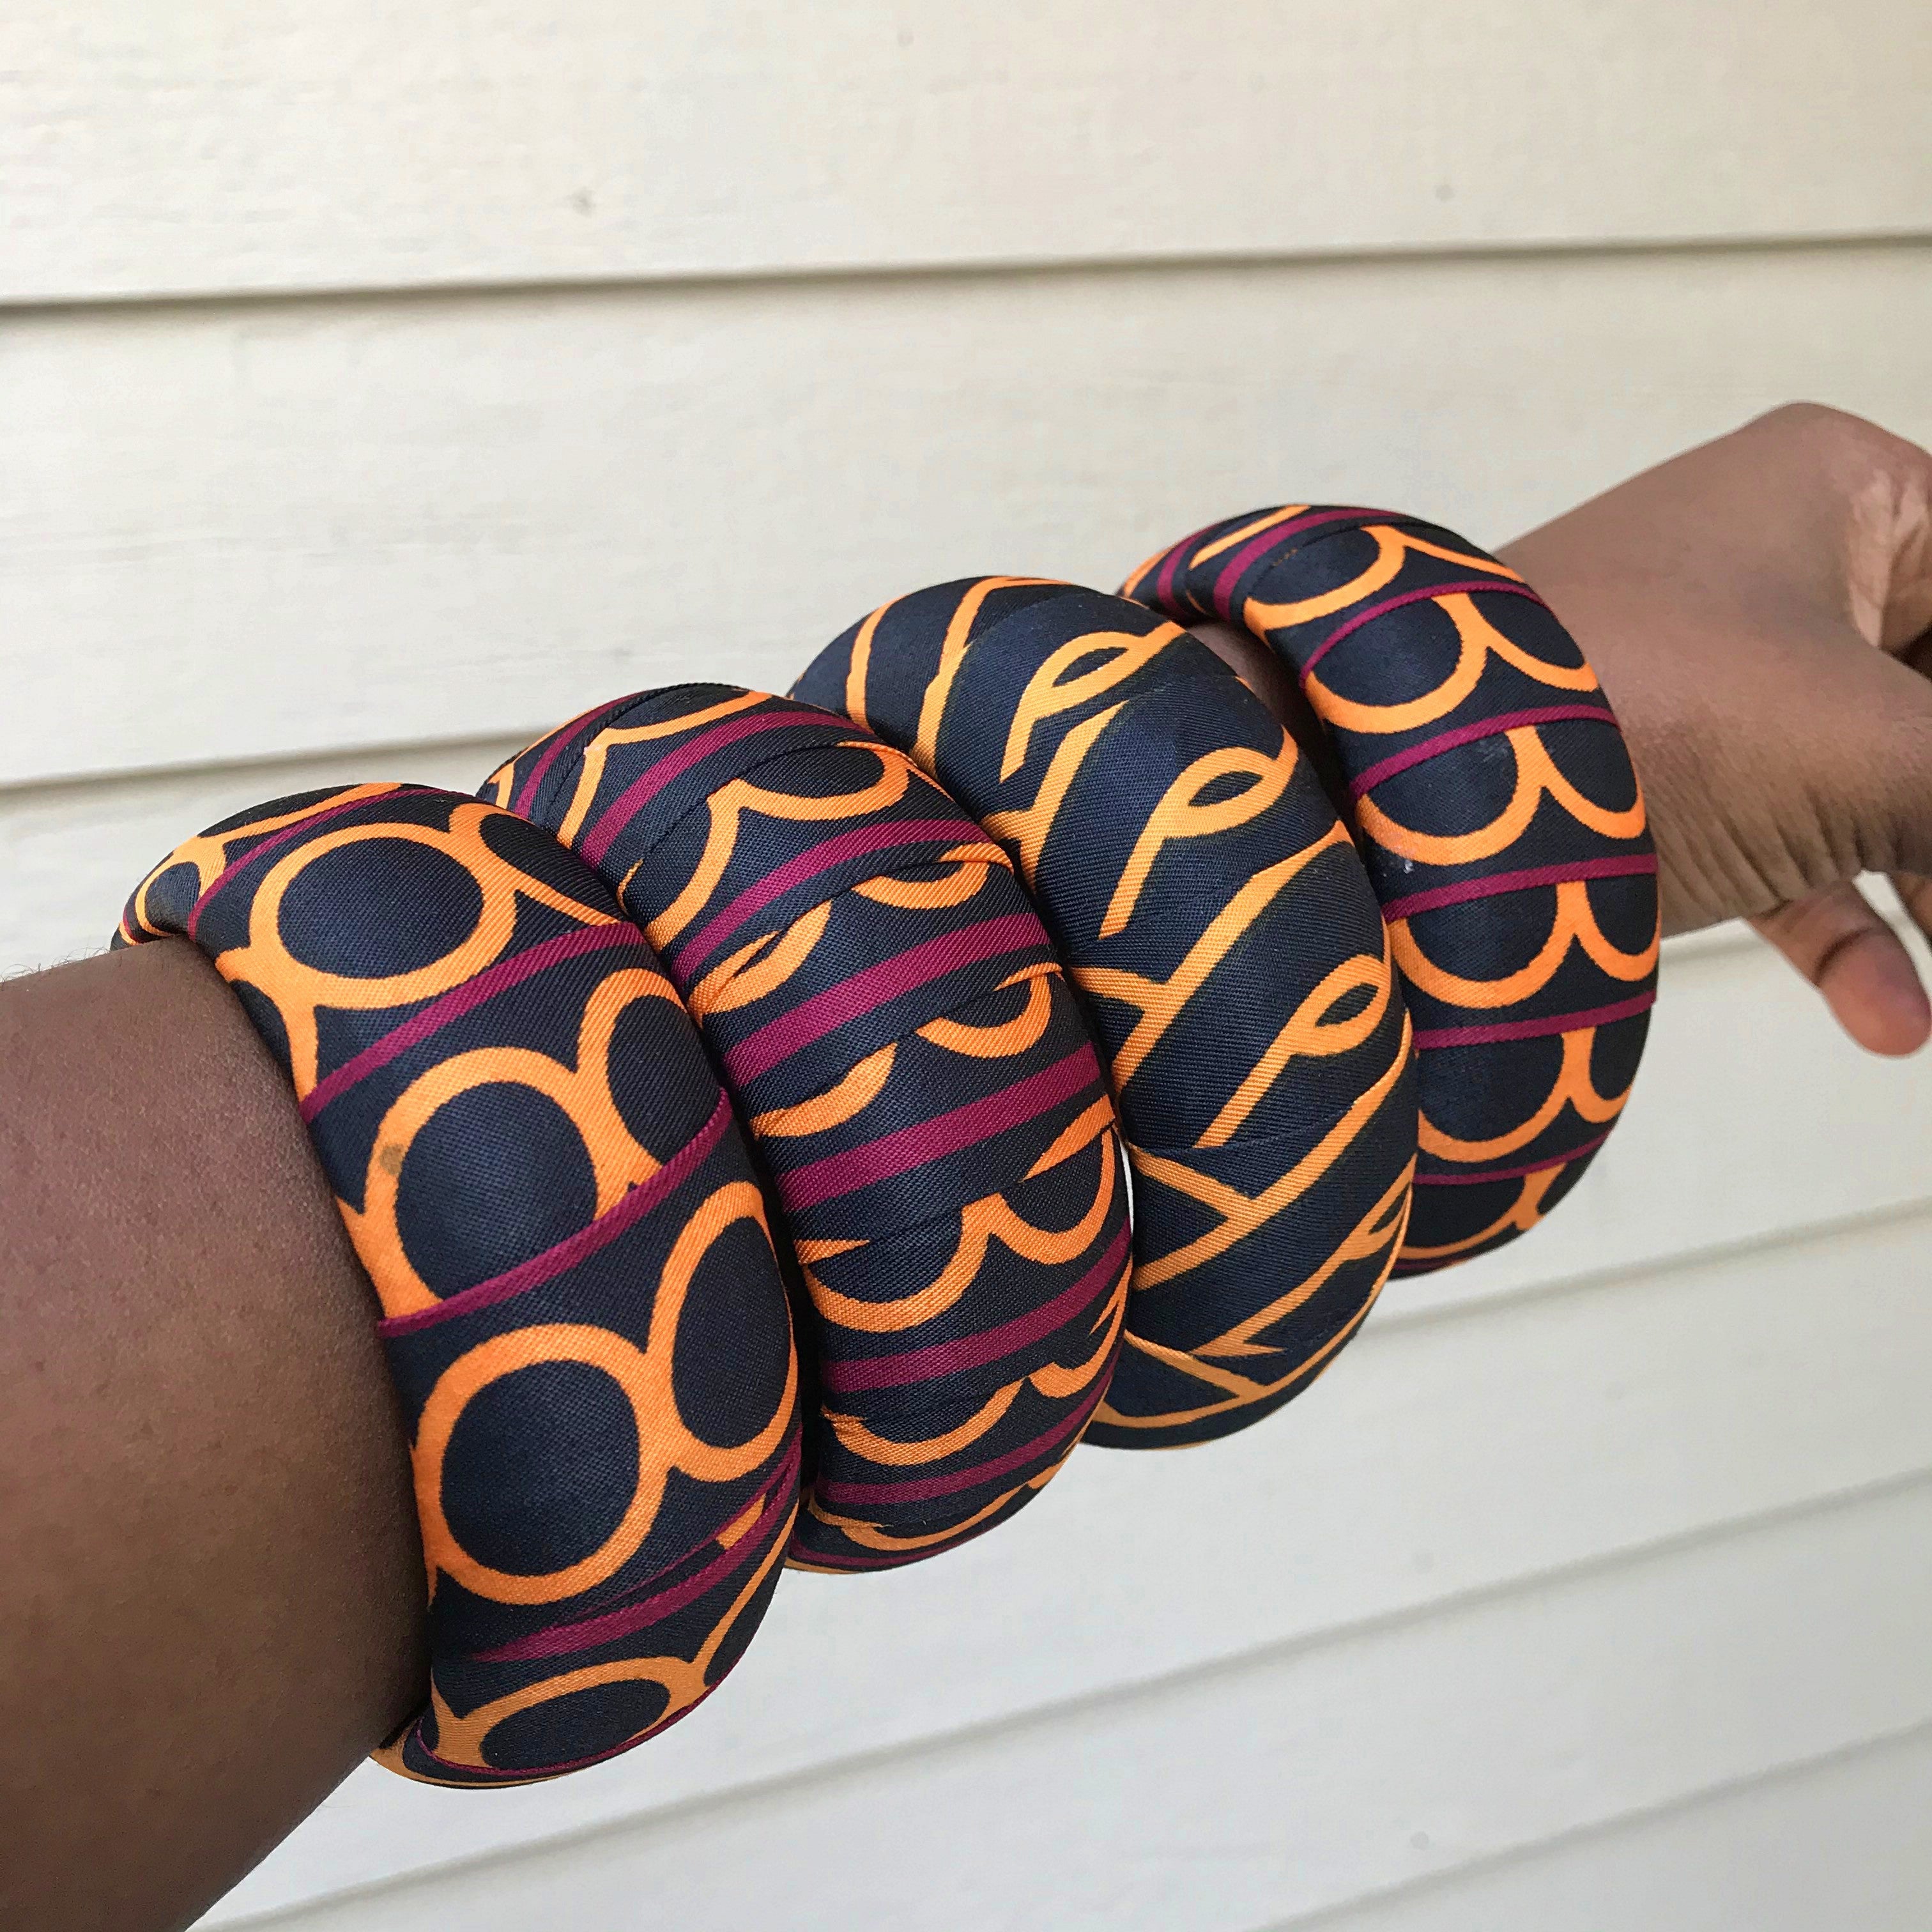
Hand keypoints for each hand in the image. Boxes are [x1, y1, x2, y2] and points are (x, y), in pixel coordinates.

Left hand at [1498, 404, 1931, 1054]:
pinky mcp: (1661, 777)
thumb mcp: (1869, 752)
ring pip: (1868, 781)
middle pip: (1927, 693)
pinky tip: (1890, 1019)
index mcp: (1836, 492)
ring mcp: (1712, 679)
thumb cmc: (1649, 718)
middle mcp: (1776, 564)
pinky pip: (1782, 847)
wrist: (1416, 801)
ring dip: (1923, 888)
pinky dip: (1840, 929)